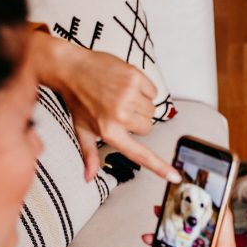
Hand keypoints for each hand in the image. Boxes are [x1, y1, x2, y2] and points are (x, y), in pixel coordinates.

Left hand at [29, 31, 180, 183]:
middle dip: (138, 121)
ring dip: (141, 105)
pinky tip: (127, 86)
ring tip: (121, 97)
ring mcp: (129, 95)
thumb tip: (89, 178)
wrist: (71, 68)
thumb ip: (89, 155)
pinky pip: (153, 91)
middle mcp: (121, 115)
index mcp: (109, 132)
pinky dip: (144, 89)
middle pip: (148, 127)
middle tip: (119, 111)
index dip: (160, 167)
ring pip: (151, 110)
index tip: (175, 177)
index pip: (140, 154)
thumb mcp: (82, 130)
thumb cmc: (77, 100)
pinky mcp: (135, 78)